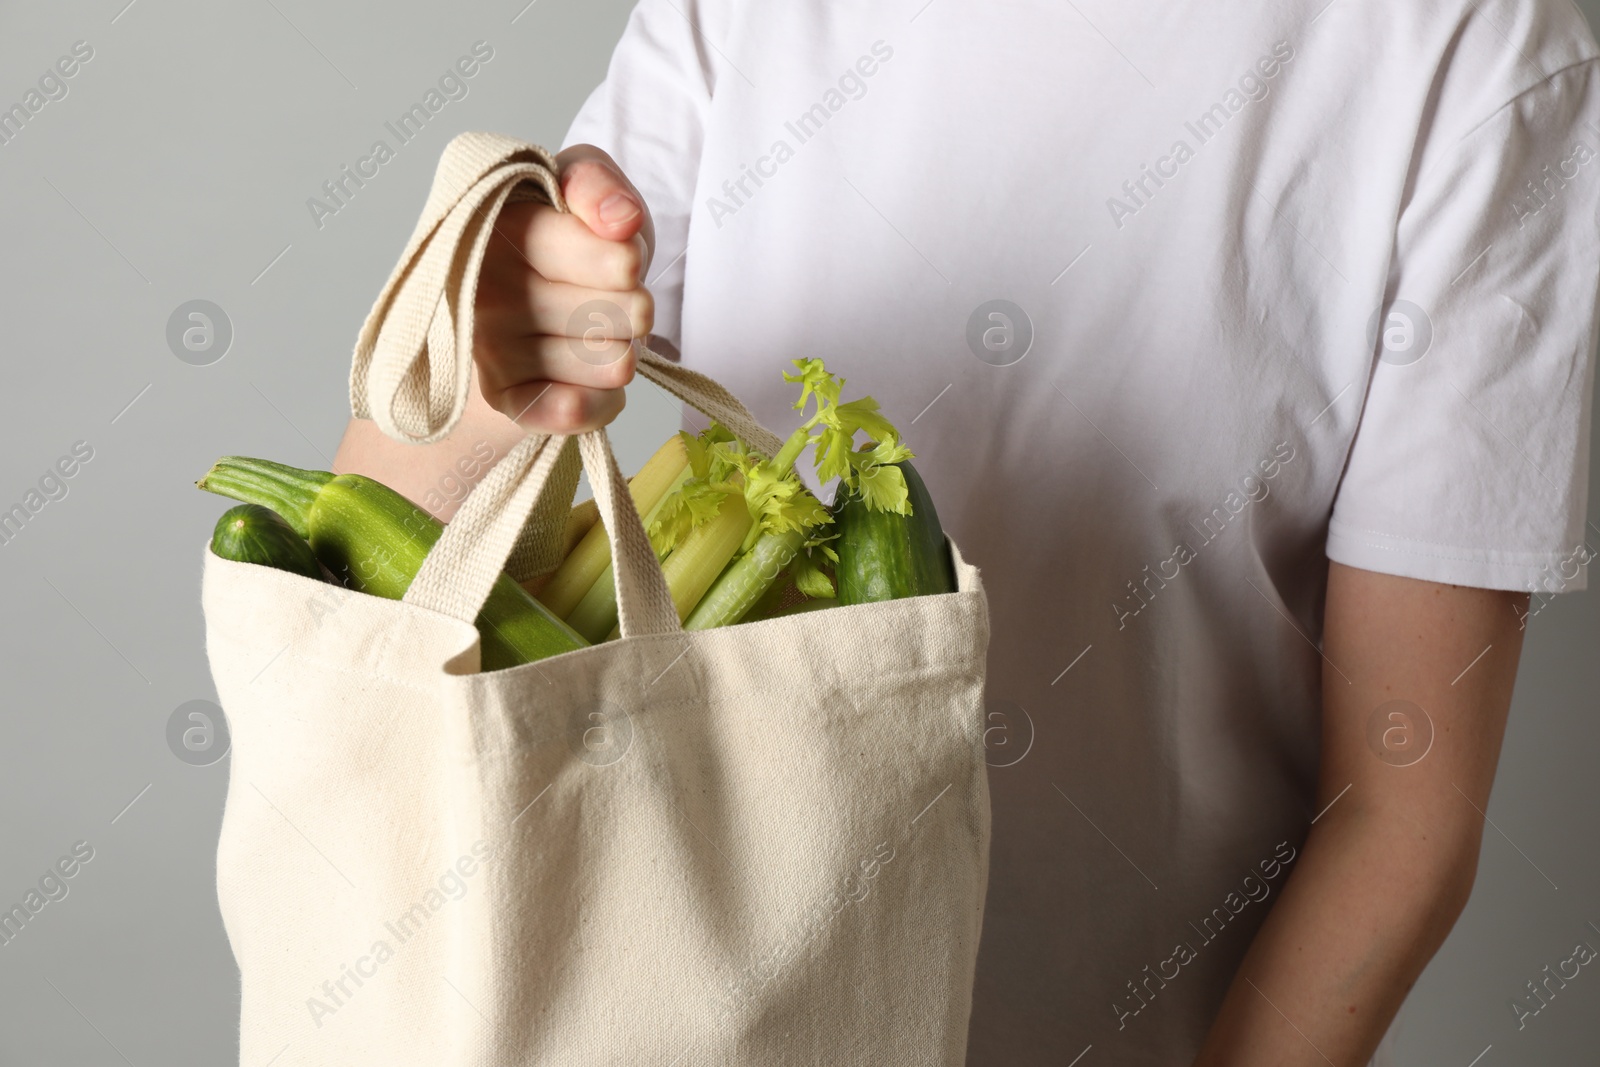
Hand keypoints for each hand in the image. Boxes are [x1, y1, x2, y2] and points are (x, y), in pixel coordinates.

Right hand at [473, 144, 654, 433]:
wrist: (527, 290)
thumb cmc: (566, 235)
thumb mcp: (584, 185)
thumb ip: (599, 183)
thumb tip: (619, 221)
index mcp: (496, 224)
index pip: (602, 257)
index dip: (628, 262)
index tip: (625, 260)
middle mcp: (481, 286)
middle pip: (618, 313)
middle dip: (635, 306)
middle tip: (614, 298)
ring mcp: (487, 344)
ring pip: (610, 362)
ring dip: (623, 350)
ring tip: (597, 332)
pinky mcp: (502, 396)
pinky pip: (576, 410)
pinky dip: (603, 399)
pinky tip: (593, 378)